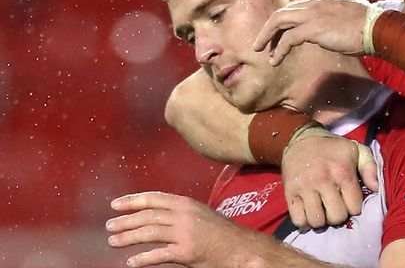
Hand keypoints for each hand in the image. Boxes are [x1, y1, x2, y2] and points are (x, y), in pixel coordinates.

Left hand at [106, 192, 257, 267]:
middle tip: (109, 226)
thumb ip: (179, 212)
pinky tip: (132, 262)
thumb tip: (156, 214)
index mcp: (186, 203)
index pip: (154, 198)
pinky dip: (143, 259)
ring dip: (128, 238)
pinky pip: (159, 255)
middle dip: (125, 221)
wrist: (240, 247)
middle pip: (147, 216)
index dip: (132, 200)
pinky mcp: (186, 252)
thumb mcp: (200, 213)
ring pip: (149, 233)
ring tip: (113, 242)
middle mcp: (184, 216)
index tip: (115, 204)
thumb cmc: (221, 232)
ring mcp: (184, 234)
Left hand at [253, 0, 370, 65]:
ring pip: (279, 20)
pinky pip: (288, 38)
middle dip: (269, 27)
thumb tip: (331, 24)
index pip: (297, 6)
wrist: (378, 28)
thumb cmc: (369, 24)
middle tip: (261, 42)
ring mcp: (313, 14)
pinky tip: (275, 60)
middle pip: (283, 11)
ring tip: (260, 49)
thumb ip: (336, 14)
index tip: (280, 34)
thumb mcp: (350, 12)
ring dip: (267, 36)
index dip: (286, 21)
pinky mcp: (314, 28)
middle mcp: (315, 1)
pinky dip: (279, 49)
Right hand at [282, 135, 378, 228]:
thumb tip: (376, 189)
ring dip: (322, 220)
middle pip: (336, 217)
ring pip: (317, 221)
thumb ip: (371, 168)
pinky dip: (305, 221)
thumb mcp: (357, 151)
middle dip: (338, 215)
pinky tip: (309, 212)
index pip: (354, 208)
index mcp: (342, 172)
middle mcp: (323, 180)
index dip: (354, 207)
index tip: (349, 200)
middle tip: (335, 205)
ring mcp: (305, 187)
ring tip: (322, 209)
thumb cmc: (333, 148)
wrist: (302, 138)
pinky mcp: (290, 192)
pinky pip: (298, 220)